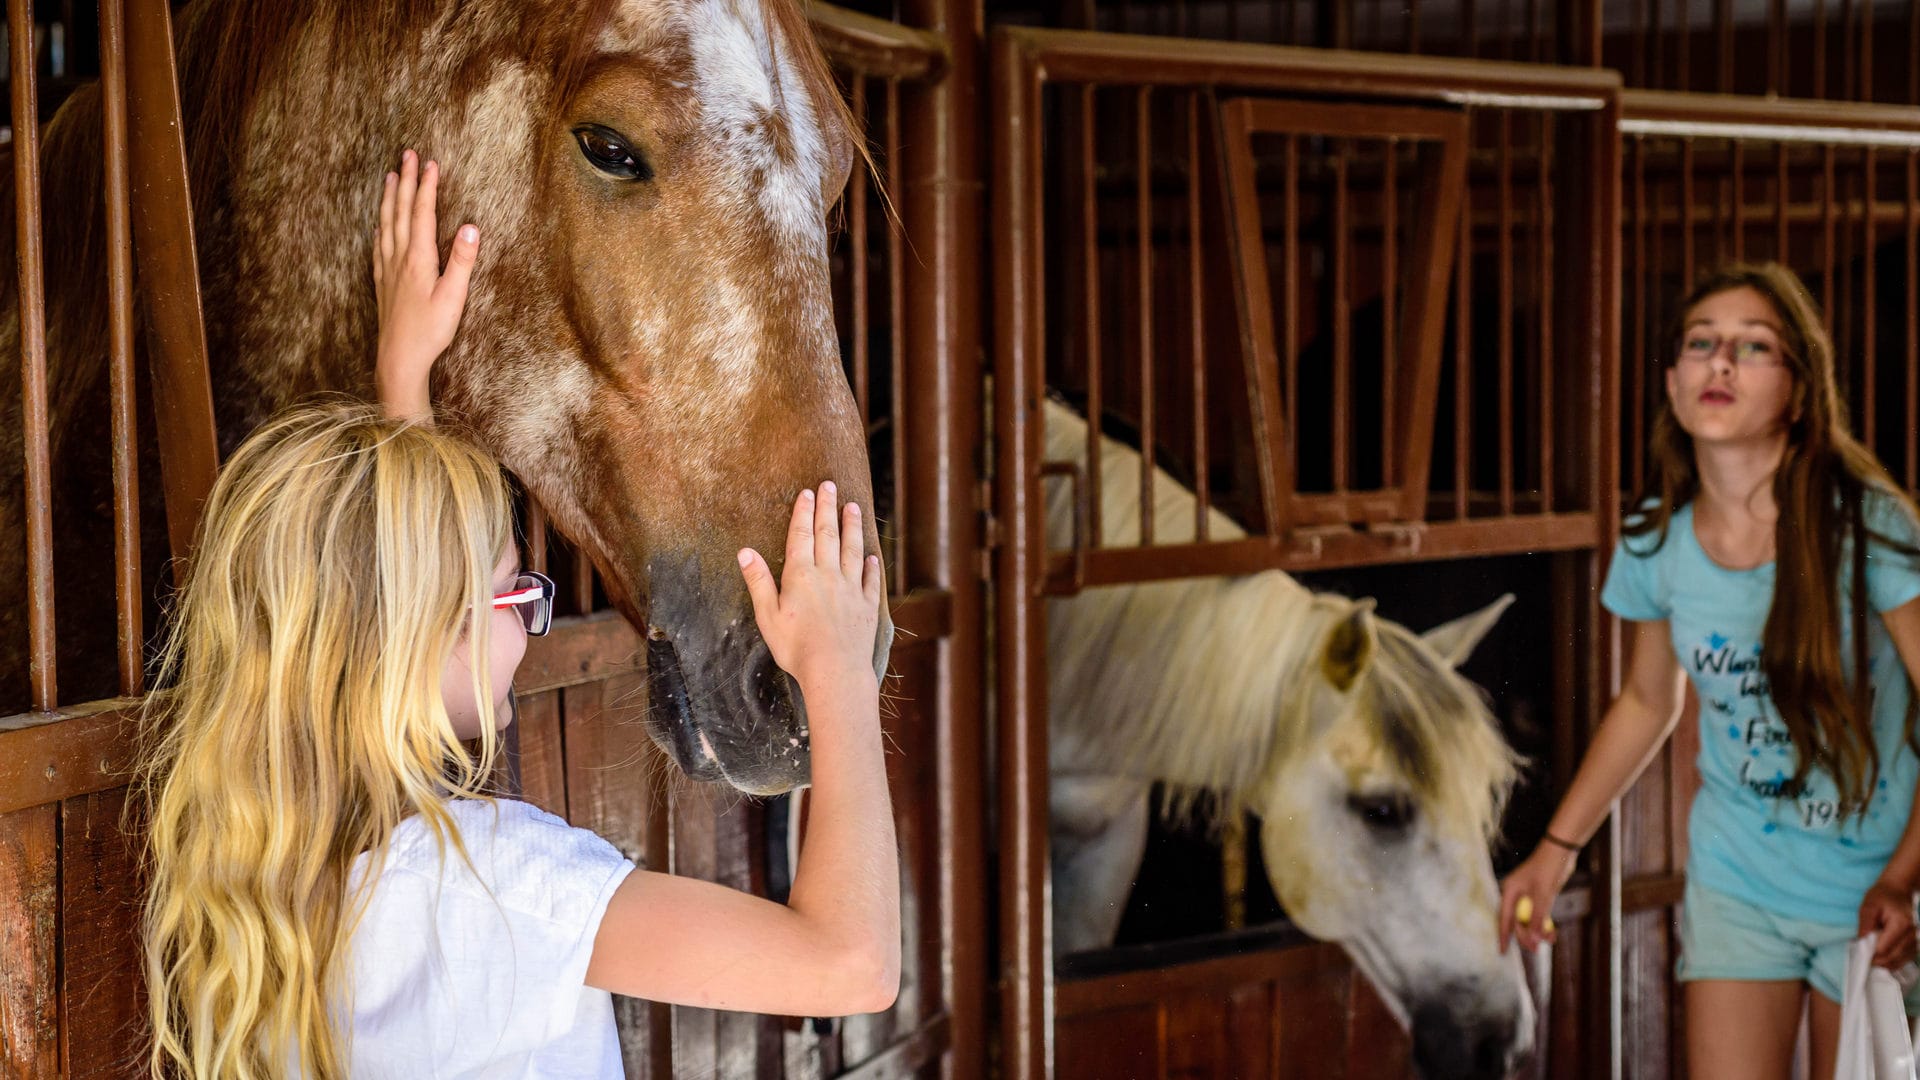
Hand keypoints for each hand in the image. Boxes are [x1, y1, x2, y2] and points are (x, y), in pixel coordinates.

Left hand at [373, 149, 478, 419]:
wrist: (398, 358)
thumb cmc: (430, 331)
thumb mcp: (454, 297)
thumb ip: (462, 261)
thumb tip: (472, 227)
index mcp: (419, 259)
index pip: (422, 214)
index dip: (426, 186)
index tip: (430, 162)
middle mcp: (399, 259)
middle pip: (401, 212)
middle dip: (405, 181)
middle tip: (406, 155)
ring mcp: (387, 270)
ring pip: (386, 224)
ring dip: (390, 198)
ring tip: (390, 177)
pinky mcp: (382, 283)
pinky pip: (378, 244)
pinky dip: (380, 226)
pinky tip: (380, 222)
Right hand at [737, 482, 882, 696]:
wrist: (835, 671)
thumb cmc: (796, 647)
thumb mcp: (768, 616)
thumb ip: (759, 582)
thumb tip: (745, 552)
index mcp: (802, 576)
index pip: (802, 535)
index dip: (804, 512)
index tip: (807, 492)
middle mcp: (829, 575)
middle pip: (828, 534)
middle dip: (828, 507)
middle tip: (830, 485)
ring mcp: (852, 589)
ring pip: (853, 550)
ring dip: (852, 526)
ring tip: (852, 507)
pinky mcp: (867, 607)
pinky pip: (871, 580)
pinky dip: (872, 566)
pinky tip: (872, 556)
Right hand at [1499, 843, 1575, 953]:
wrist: (1561, 851)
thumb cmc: (1548, 868)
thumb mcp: (1544, 894)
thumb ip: (1538, 918)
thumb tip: (1534, 939)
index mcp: (1510, 891)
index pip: (1504, 918)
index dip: (1504, 935)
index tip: (1503, 951)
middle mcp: (1516, 894)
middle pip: (1517, 921)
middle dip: (1526, 936)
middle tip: (1535, 949)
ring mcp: (1527, 895)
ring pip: (1529, 920)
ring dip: (1538, 931)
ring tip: (1550, 940)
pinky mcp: (1538, 896)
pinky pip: (1538, 915)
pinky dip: (1545, 924)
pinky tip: (1553, 933)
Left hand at [1860, 879, 1917, 968]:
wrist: (1899, 890)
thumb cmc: (1882, 896)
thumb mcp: (1869, 905)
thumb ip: (1865, 924)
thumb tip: (1861, 942)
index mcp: (1901, 924)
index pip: (1885, 948)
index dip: (1871, 954)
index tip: (1860, 954)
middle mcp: (1912, 934)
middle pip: (1894, 957)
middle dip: (1877, 961)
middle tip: (1864, 959)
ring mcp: (1916, 939)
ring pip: (1901, 961)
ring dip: (1886, 963)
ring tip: (1872, 959)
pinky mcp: (1915, 943)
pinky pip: (1906, 958)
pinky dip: (1894, 962)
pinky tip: (1884, 960)